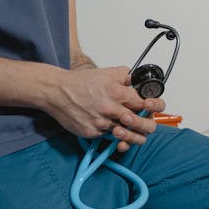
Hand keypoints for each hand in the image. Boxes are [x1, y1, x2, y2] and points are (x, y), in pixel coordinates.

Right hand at [44, 65, 165, 150]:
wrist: (56, 92)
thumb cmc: (79, 82)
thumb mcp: (106, 73)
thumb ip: (125, 76)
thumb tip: (138, 80)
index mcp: (117, 93)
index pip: (144, 104)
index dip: (152, 107)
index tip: (152, 108)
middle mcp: (110, 109)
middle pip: (139, 124)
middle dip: (147, 126)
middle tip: (148, 126)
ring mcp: (101, 122)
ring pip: (124, 134)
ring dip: (130, 135)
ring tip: (133, 134)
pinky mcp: (91, 132)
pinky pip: (106, 136)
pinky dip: (109, 133)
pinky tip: (109, 129)